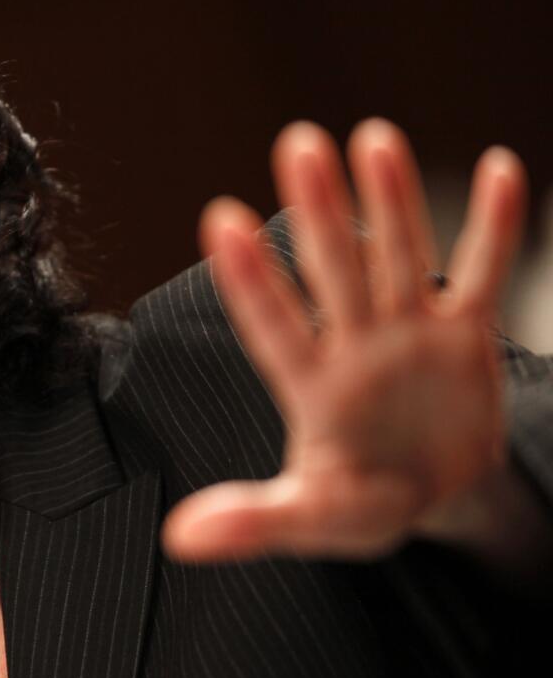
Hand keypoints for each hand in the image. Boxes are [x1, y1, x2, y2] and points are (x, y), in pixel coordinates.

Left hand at [162, 118, 526, 561]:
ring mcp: (407, 333)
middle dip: (318, 211)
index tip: (220, 218)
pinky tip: (498, 169)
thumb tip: (179, 539)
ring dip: (390, 201)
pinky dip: (493, 228)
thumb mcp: (313, 519)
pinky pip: (482, 275)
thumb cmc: (362, 504)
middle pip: (333, 271)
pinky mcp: (461, 335)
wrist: (430, 494)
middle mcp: (352, 345)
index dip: (251, 277)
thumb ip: (254, 521)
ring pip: (399, 256)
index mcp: (308, 386)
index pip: (272, 324)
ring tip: (372, 139)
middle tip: (297, 143)